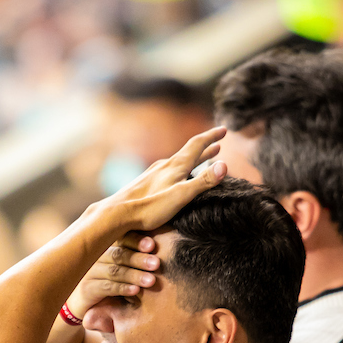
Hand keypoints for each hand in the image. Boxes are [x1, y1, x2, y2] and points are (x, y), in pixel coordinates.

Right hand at [66, 233, 160, 317]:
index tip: (152, 244)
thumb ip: (140, 257)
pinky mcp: (87, 289)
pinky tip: (136, 291)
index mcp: (108, 246)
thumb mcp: (128, 268)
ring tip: (151, 280)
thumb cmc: (115, 282)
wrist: (88, 304)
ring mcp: (91, 272)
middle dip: (139, 258)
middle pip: (119, 254)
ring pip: (114, 271)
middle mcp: (97, 256)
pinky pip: (106, 287)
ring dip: (134, 275)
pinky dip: (122, 288)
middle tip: (156, 264)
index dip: (136, 240)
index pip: (121, 239)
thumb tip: (163, 244)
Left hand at [102, 127, 226, 232]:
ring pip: (179, 162)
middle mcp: (165, 165)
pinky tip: (177, 177)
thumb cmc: (150, 207)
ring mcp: (154, 173)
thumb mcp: (181, 195)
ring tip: (204, 158)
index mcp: (176, 165)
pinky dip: (181, 169)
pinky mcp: (147, 183)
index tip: (224, 130)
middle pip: (189, 152)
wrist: (117, 213)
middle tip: (218, 142)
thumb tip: (224, 165)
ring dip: (194, 158)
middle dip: (205, 147)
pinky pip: (169, 171)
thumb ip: (203, 181)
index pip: (197, 145)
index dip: (212, 136)